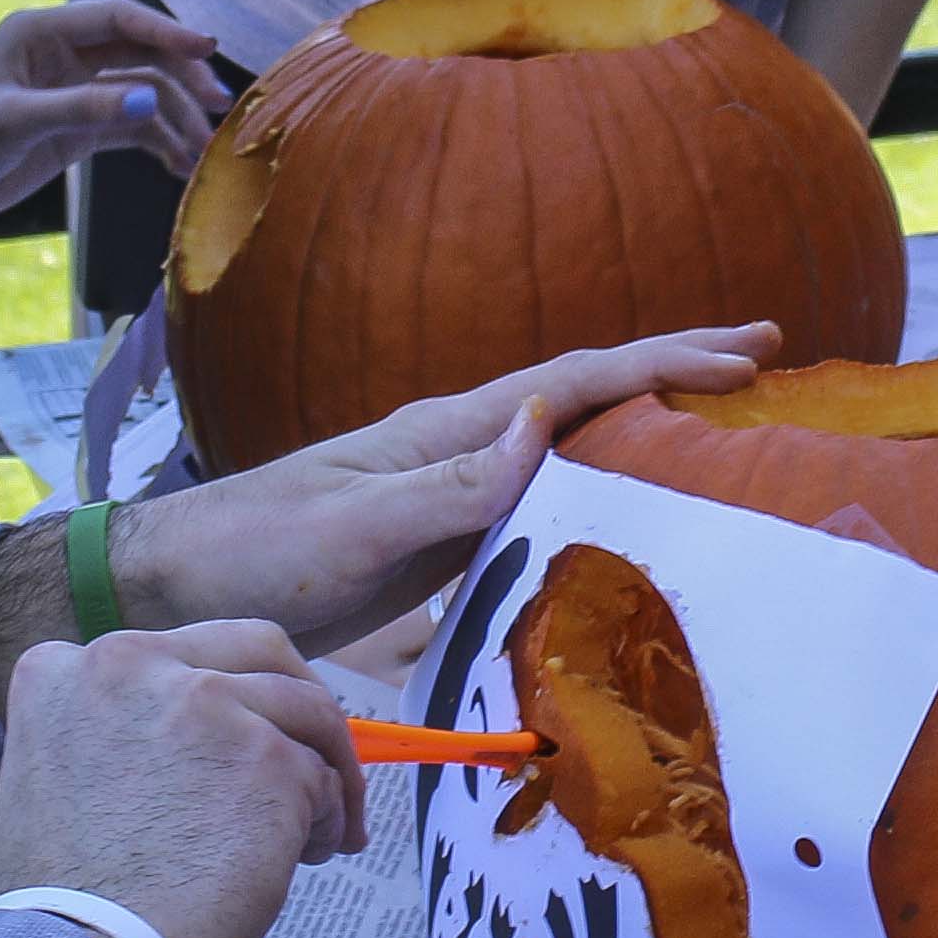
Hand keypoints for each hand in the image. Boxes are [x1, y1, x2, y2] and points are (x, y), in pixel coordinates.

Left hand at [0, 0, 224, 218]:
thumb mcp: (15, 122)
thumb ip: (82, 109)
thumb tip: (148, 103)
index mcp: (42, 32)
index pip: (118, 18)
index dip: (166, 30)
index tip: (206, 49)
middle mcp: (64, 55)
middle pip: (140, 54)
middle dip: (181, 78)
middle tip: (217, 107)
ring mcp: (74, 92)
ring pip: (142, 94)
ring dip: (174, 117)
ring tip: (200, 150)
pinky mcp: (77, 129)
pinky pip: (131, 127)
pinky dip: (157, 142)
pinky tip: (177, 164)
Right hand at [0, 623, 366, 937]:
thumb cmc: (68, 906)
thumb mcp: (58, 782)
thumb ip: (118, 736)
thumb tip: (201, 749)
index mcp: (63, 670)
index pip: (173, 655)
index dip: (219, 700)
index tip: (234, 745)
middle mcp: (130, 663)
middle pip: (256, 649)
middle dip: (298, 703)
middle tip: (319, 756)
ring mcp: (204, 703)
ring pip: (305, 709)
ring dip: (324, 769)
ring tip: (320, 833)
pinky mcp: (265, 756)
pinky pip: (324, 777)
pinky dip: (329, 820)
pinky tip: (308, 860)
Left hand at [111, 325, 775, 653]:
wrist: (176, 583)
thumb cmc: (254, 554)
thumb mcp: (355, 527)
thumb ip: (450, 485)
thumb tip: (548, 422)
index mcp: (443, 431)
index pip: (575, 381)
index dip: (662, 362)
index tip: (745, 353)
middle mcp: (456, 446)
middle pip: (585, 394)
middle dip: (671, 368)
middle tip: (762, 355)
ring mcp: (447, 489)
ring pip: (570, 441)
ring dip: (645, 422)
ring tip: (721, 417)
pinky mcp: (436, 538)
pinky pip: (539, 498)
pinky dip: (597, 484)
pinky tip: (624, 502)